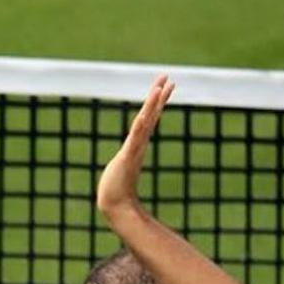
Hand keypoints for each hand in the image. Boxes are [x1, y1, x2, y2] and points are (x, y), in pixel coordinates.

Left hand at [97, 74, 174, 221]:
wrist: (115, 205)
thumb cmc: (117, 189)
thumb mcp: (123, 167)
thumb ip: (128, 161)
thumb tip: (131, 158)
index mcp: (137, 143)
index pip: (149, 117)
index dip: (157, 101)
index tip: (165, 85)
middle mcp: (138, 144)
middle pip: (150, 115)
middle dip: (158, 96)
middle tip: (167, 77)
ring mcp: (134, 150)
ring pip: (145, 123)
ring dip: (152, 106)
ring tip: (159, 88)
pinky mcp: (127, 158)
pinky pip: (134, 139)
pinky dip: (140, 127)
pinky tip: (143, 116)